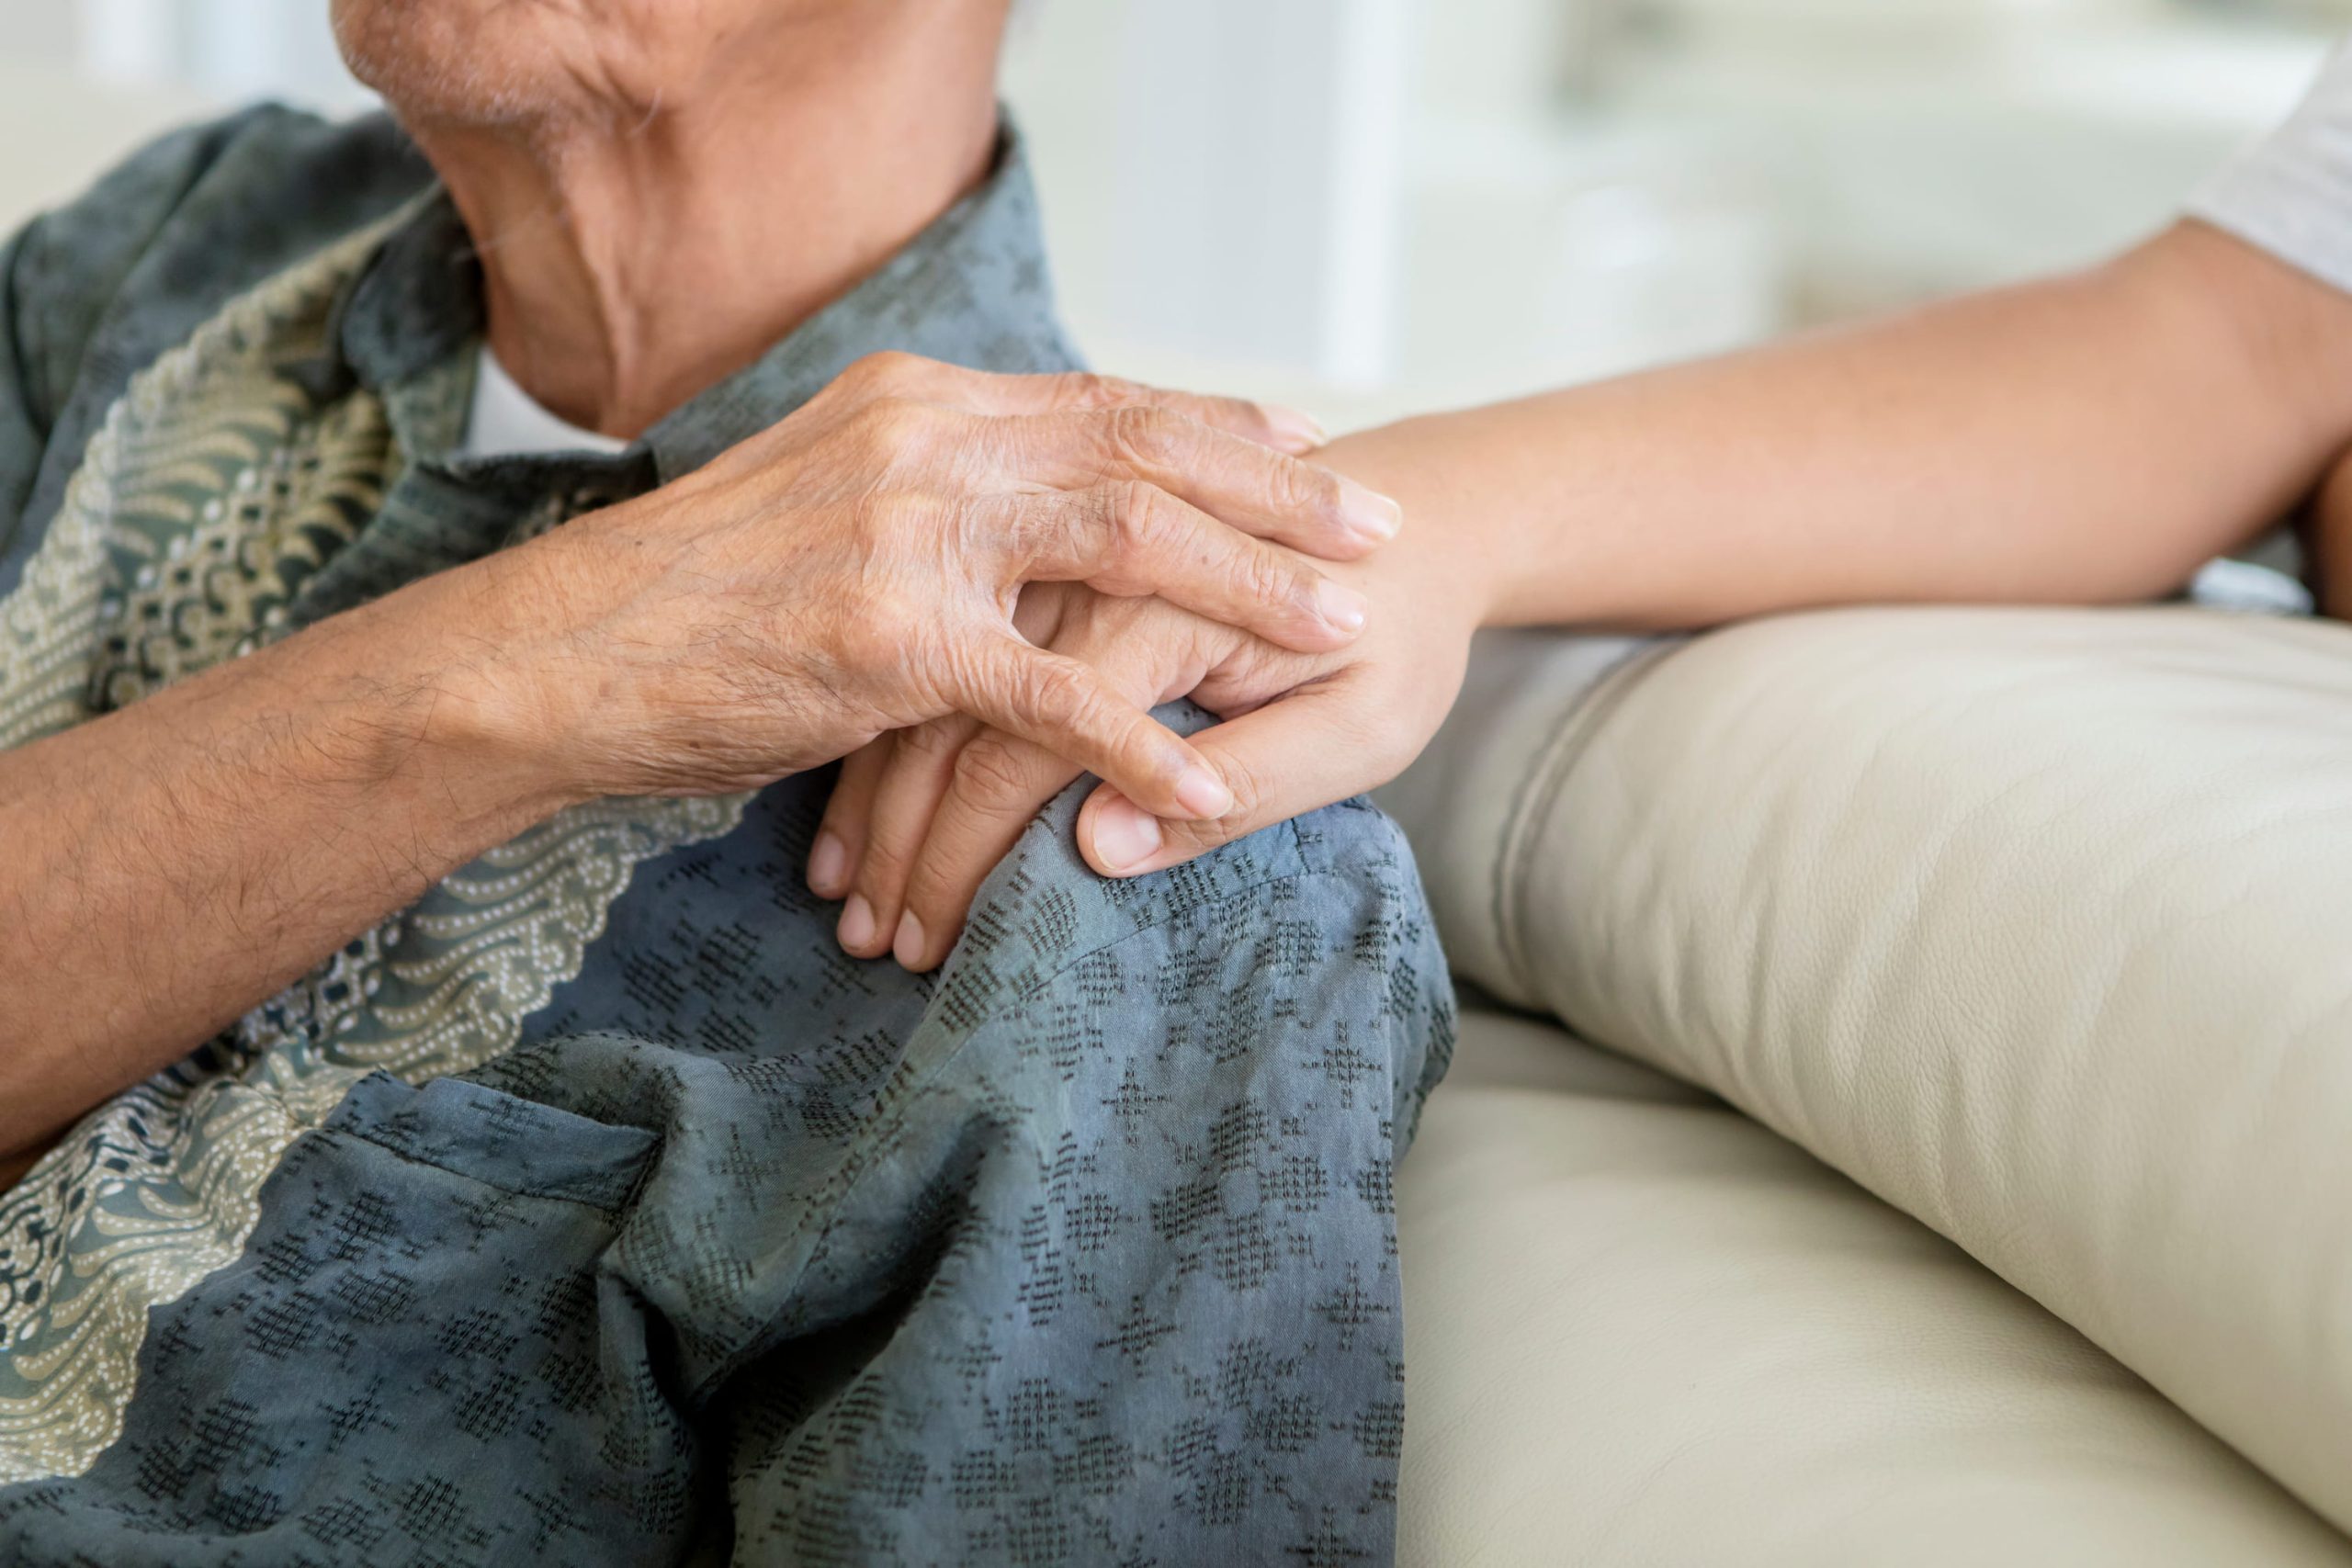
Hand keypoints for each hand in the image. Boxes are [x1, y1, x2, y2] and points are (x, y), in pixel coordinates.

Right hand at [491, 351, 1402, 820]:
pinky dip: (1140, 744)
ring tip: (1342, 630)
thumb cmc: (695, 595)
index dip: (1219, 422)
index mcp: (919, 404)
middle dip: (1277, 492)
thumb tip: (1027, 508)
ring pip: (1124, 549)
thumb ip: (933, 491)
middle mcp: (926, 441)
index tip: (1310, 439)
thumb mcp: (825, 503)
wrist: (561, 650)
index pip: (1103, 400)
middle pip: (1144, 452)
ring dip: (1248, 590)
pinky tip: (1209, 783)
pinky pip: (1049, 695)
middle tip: (1379, 525)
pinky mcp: (886, 640)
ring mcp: (907, 533)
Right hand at [808, 501, 1489, 967]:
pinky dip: (907, 750)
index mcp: (1166, 599)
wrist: (1421, 522)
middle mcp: (1088, 565)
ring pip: (942, 689)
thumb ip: (1242, 785)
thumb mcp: (1356, 728)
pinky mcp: (1039, 568)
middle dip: (912, 843)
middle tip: (876, 948)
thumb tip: (1100, 854)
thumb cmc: (1401, 632)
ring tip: (859, 916)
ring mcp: (1050, 558)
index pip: (1039, 732)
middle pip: (969, 716)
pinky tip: (868, 838)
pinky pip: (953, 667)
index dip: (971, 849)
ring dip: (889, 807)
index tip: (929, 944)